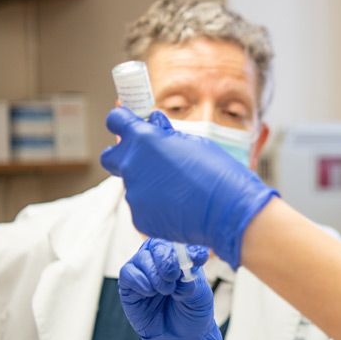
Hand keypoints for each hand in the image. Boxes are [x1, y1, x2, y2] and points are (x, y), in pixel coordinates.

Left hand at [101, 108, 278, 267]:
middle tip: (148, 161)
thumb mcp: (194, 144)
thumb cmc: (218, 173)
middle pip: (110, 157)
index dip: (122, 122)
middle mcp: (131, 165)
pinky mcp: (139, 218)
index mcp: (144, 139)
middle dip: (124, 156)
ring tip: (179, 191)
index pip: (116, 121)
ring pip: (132, 185)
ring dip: (148, 185)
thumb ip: (166, 136)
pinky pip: (142, 208)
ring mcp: (133, 193)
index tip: (128, 125)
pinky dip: (155, 207)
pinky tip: (178, 207)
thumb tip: (155, 125)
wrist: (230, 211)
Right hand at [118, 238, 220, 339]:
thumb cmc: (192, 313)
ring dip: (154, 274)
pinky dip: (140, 281)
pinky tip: (150, 292)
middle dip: (166, 260)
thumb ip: (190, 281)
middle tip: (173, 277)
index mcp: (181, 257)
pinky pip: (128, 273)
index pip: (180, 242)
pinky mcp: (129, 286)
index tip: (199, 258)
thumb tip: (180, 273)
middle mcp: (161, 261)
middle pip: (157, 245)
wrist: (182, 338)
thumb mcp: (200, 296)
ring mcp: (144, 272)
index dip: (187, 247)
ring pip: (142, 258)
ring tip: (166, 290)